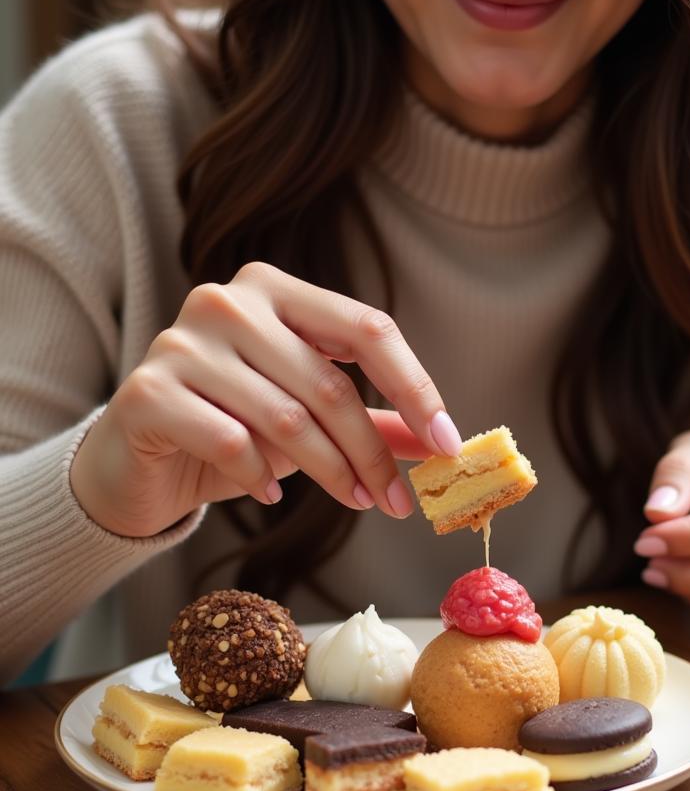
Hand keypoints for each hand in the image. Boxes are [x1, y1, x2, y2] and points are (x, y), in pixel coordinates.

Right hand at [71, 263, 461, 536]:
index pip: (368, 329)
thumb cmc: (234, 429)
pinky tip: (272, 494)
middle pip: (330, 384)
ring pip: (286, 418)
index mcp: (277, 290)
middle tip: (397, 500)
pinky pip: (231, 443)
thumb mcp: (310, 420)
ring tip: (353, 500)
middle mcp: (228, 302)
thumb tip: (438, 442)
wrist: (140, 461)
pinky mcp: (148, 392)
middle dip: (372, 453)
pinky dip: (262, 477)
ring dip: (331, 472)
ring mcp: (182, 343)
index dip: (416, 388)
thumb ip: (372, 422)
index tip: (448, 444)